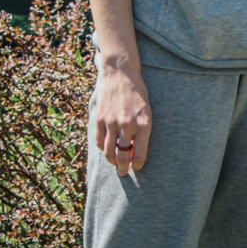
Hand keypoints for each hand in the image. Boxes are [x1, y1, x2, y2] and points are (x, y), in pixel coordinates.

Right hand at [92, 55, 149, 175]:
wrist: (121, 74)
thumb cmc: (138, 94)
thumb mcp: (147, 112)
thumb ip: (142, 131)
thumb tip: (134, 150)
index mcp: (143, 124)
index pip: (139, 154)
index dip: (138, 165)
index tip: (137, 167)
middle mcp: (127, 125)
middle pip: (123, 156)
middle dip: (124, 168)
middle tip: (124, 173)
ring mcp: (111, 122)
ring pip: (108, 151)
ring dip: (112, 161)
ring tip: (115, 163)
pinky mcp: (100, 118)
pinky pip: (99, 140)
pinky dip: (103, 148)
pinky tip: (107, 148)